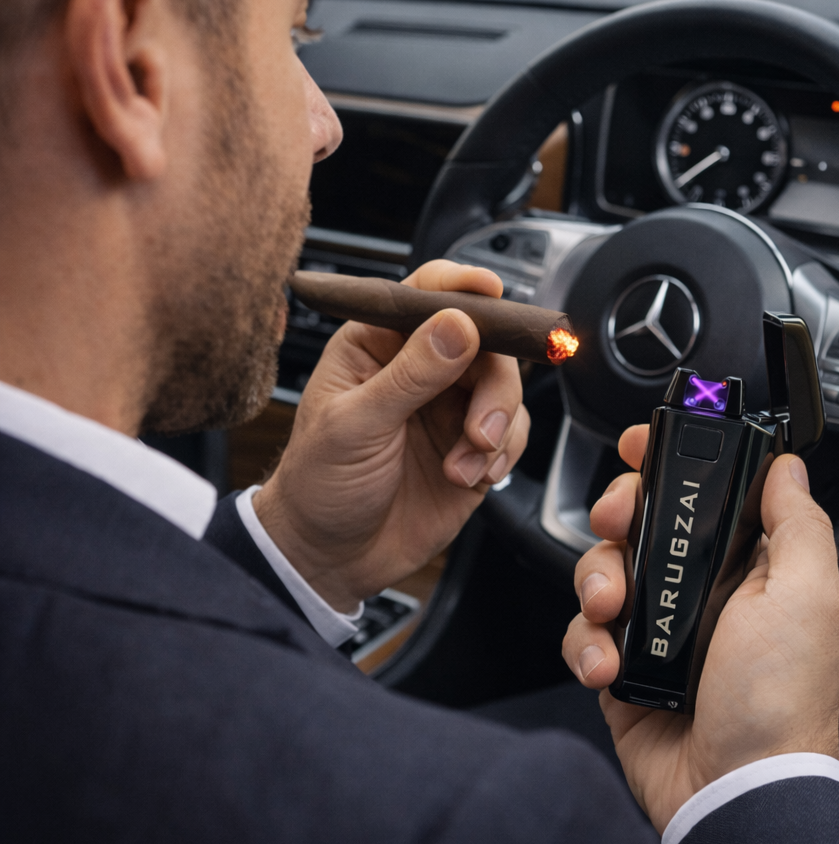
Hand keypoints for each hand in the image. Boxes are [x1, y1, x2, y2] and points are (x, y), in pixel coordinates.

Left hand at [254, 260, 529, 611]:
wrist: (330, 556)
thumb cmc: (319, 484)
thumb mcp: (353, 426)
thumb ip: (408, 375)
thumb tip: (457, 325)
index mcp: (376, 344)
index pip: (425, 294)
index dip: (463, 286)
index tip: (491, 294)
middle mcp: (419, 367)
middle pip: (484, 342)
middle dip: (494, 385)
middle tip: (480, 428)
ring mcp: (449, 406)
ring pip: (505, 387)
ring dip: (498, 425)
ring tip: (467, 463)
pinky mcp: (473, 446)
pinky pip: (513, 431)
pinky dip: (504, 453)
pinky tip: (472, 475)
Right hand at [562, 425, 838, 832]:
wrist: (735, 791)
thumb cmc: (780, 701)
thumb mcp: (809, 598)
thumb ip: (798, 524)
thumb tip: (790, 468)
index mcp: (746, 565)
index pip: (701, 494)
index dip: (667, 463)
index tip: (641, 447)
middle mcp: (698, 589)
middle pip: (639, 520)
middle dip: (619, 514)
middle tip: (617, 525)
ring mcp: (656, 627)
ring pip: (601, 569)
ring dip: (595, 582)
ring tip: (612, 613)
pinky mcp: (621, 665)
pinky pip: (581, 631)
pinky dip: (585, 644)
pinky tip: (610, 668)